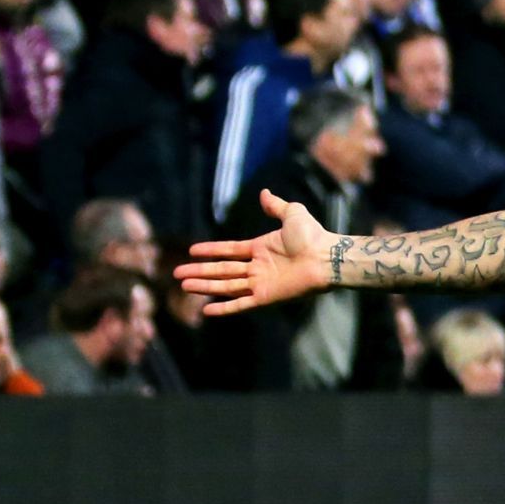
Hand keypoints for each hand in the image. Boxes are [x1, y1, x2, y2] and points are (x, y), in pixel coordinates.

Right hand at [174, 190, 334, 315]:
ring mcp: (261, 283)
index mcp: (261, 249)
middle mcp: (259, 267)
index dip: (210, 250)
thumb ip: (276, 206)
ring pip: (226, 286)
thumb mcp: (292, 214)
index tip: (191, 251)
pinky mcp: (267, 297)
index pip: (229, 251)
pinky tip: (206, 310)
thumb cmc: (313, 236)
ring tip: (184, 285)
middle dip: (200, 272)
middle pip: (222, 270)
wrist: (327, 257)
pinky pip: (241, 304)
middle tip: (177, 273)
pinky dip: (224, 308)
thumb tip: (264, 193)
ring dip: (205, 286)